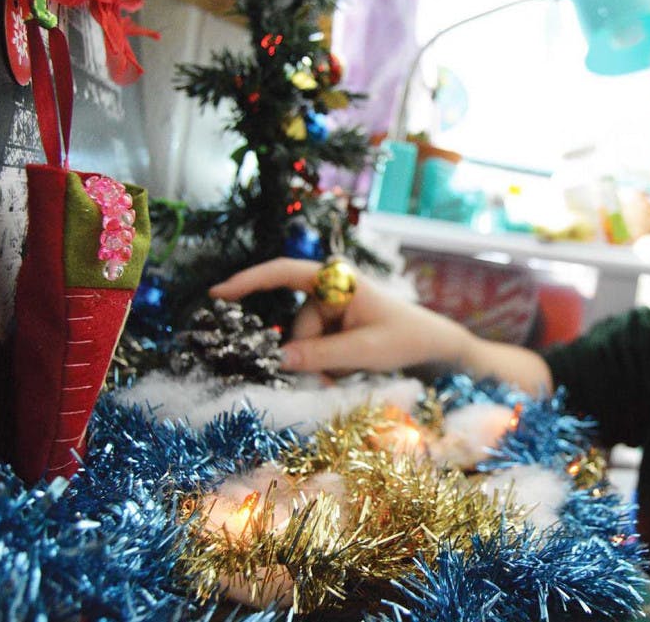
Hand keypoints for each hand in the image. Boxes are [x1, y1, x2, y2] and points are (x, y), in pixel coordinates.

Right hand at [209, 258, 470, 373]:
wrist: (431, 343)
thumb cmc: (405, 337)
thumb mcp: (365, 350)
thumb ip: (322, 354)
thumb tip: (280, 359)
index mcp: (338, 280)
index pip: (285, 272)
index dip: (249, 281)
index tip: (218, 294)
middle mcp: (330, 289)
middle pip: (297, 326)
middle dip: (312, 355)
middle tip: (337, 376)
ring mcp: (331, 308)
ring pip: (305, 344)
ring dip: (324, 364)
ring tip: (355, 368)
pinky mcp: (333, 325)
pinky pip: (316, 349)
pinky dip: (329, 364)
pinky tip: (352, 366)